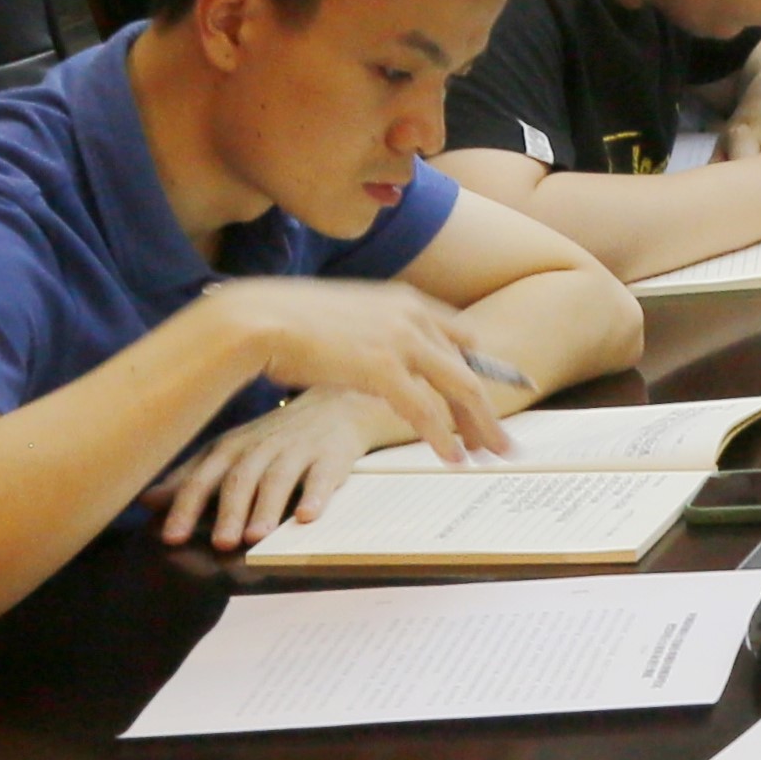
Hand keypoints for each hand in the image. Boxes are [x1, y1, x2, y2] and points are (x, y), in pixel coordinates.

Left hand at [156, 388, 402, 549]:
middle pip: (240, 478)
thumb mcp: (230, 451)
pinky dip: (315, 495)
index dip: (185, 507)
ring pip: (278, 478)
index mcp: (231, 448)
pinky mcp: (332, 455)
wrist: (335, 405)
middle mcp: (261, 446)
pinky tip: (307, 516)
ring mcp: (298, 449)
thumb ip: (191, 477)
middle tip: (222, 543)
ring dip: (266, 507)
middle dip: (229, 511)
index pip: (202, 478)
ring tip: (257, 536)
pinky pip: (323, 476)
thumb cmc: (274, 437)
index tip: (171, 537)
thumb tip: (146, 501)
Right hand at [217, 275, 507, 461]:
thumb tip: (382, 360)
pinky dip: (443, 438)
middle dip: (488, 408)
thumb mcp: (345, 317)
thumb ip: (374, 332)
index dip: (482, 367)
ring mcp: (402, 340)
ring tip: (489, 455)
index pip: (461, 335)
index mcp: (404, 300)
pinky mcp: (385, 368)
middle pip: (468, 368)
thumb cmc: (287, 321)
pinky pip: (427, 410)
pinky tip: (453, 459)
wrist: (257, 318)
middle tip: (503, 440)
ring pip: (459, 390)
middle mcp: (412, 316)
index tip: (500, 389)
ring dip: (477, 427)